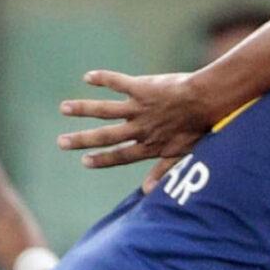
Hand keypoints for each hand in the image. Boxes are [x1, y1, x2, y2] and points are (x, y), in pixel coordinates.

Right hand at [57, 70, 218, 172]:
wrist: (208, 101)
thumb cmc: (199, 128)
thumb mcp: (182, 154)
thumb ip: (163, 172)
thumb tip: (148, 192)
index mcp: (150, 145)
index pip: (121, 155)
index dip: (103, 159)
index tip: (85, 161)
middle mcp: (140, 128)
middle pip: (106, 136)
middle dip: (82, 139)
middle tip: (61, 142)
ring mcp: (139, 108)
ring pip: (105, 110)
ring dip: (83, 109)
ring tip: (64, 108)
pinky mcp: (141, 88)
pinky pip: (118, 82)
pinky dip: (103, 79)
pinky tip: (88, 77)